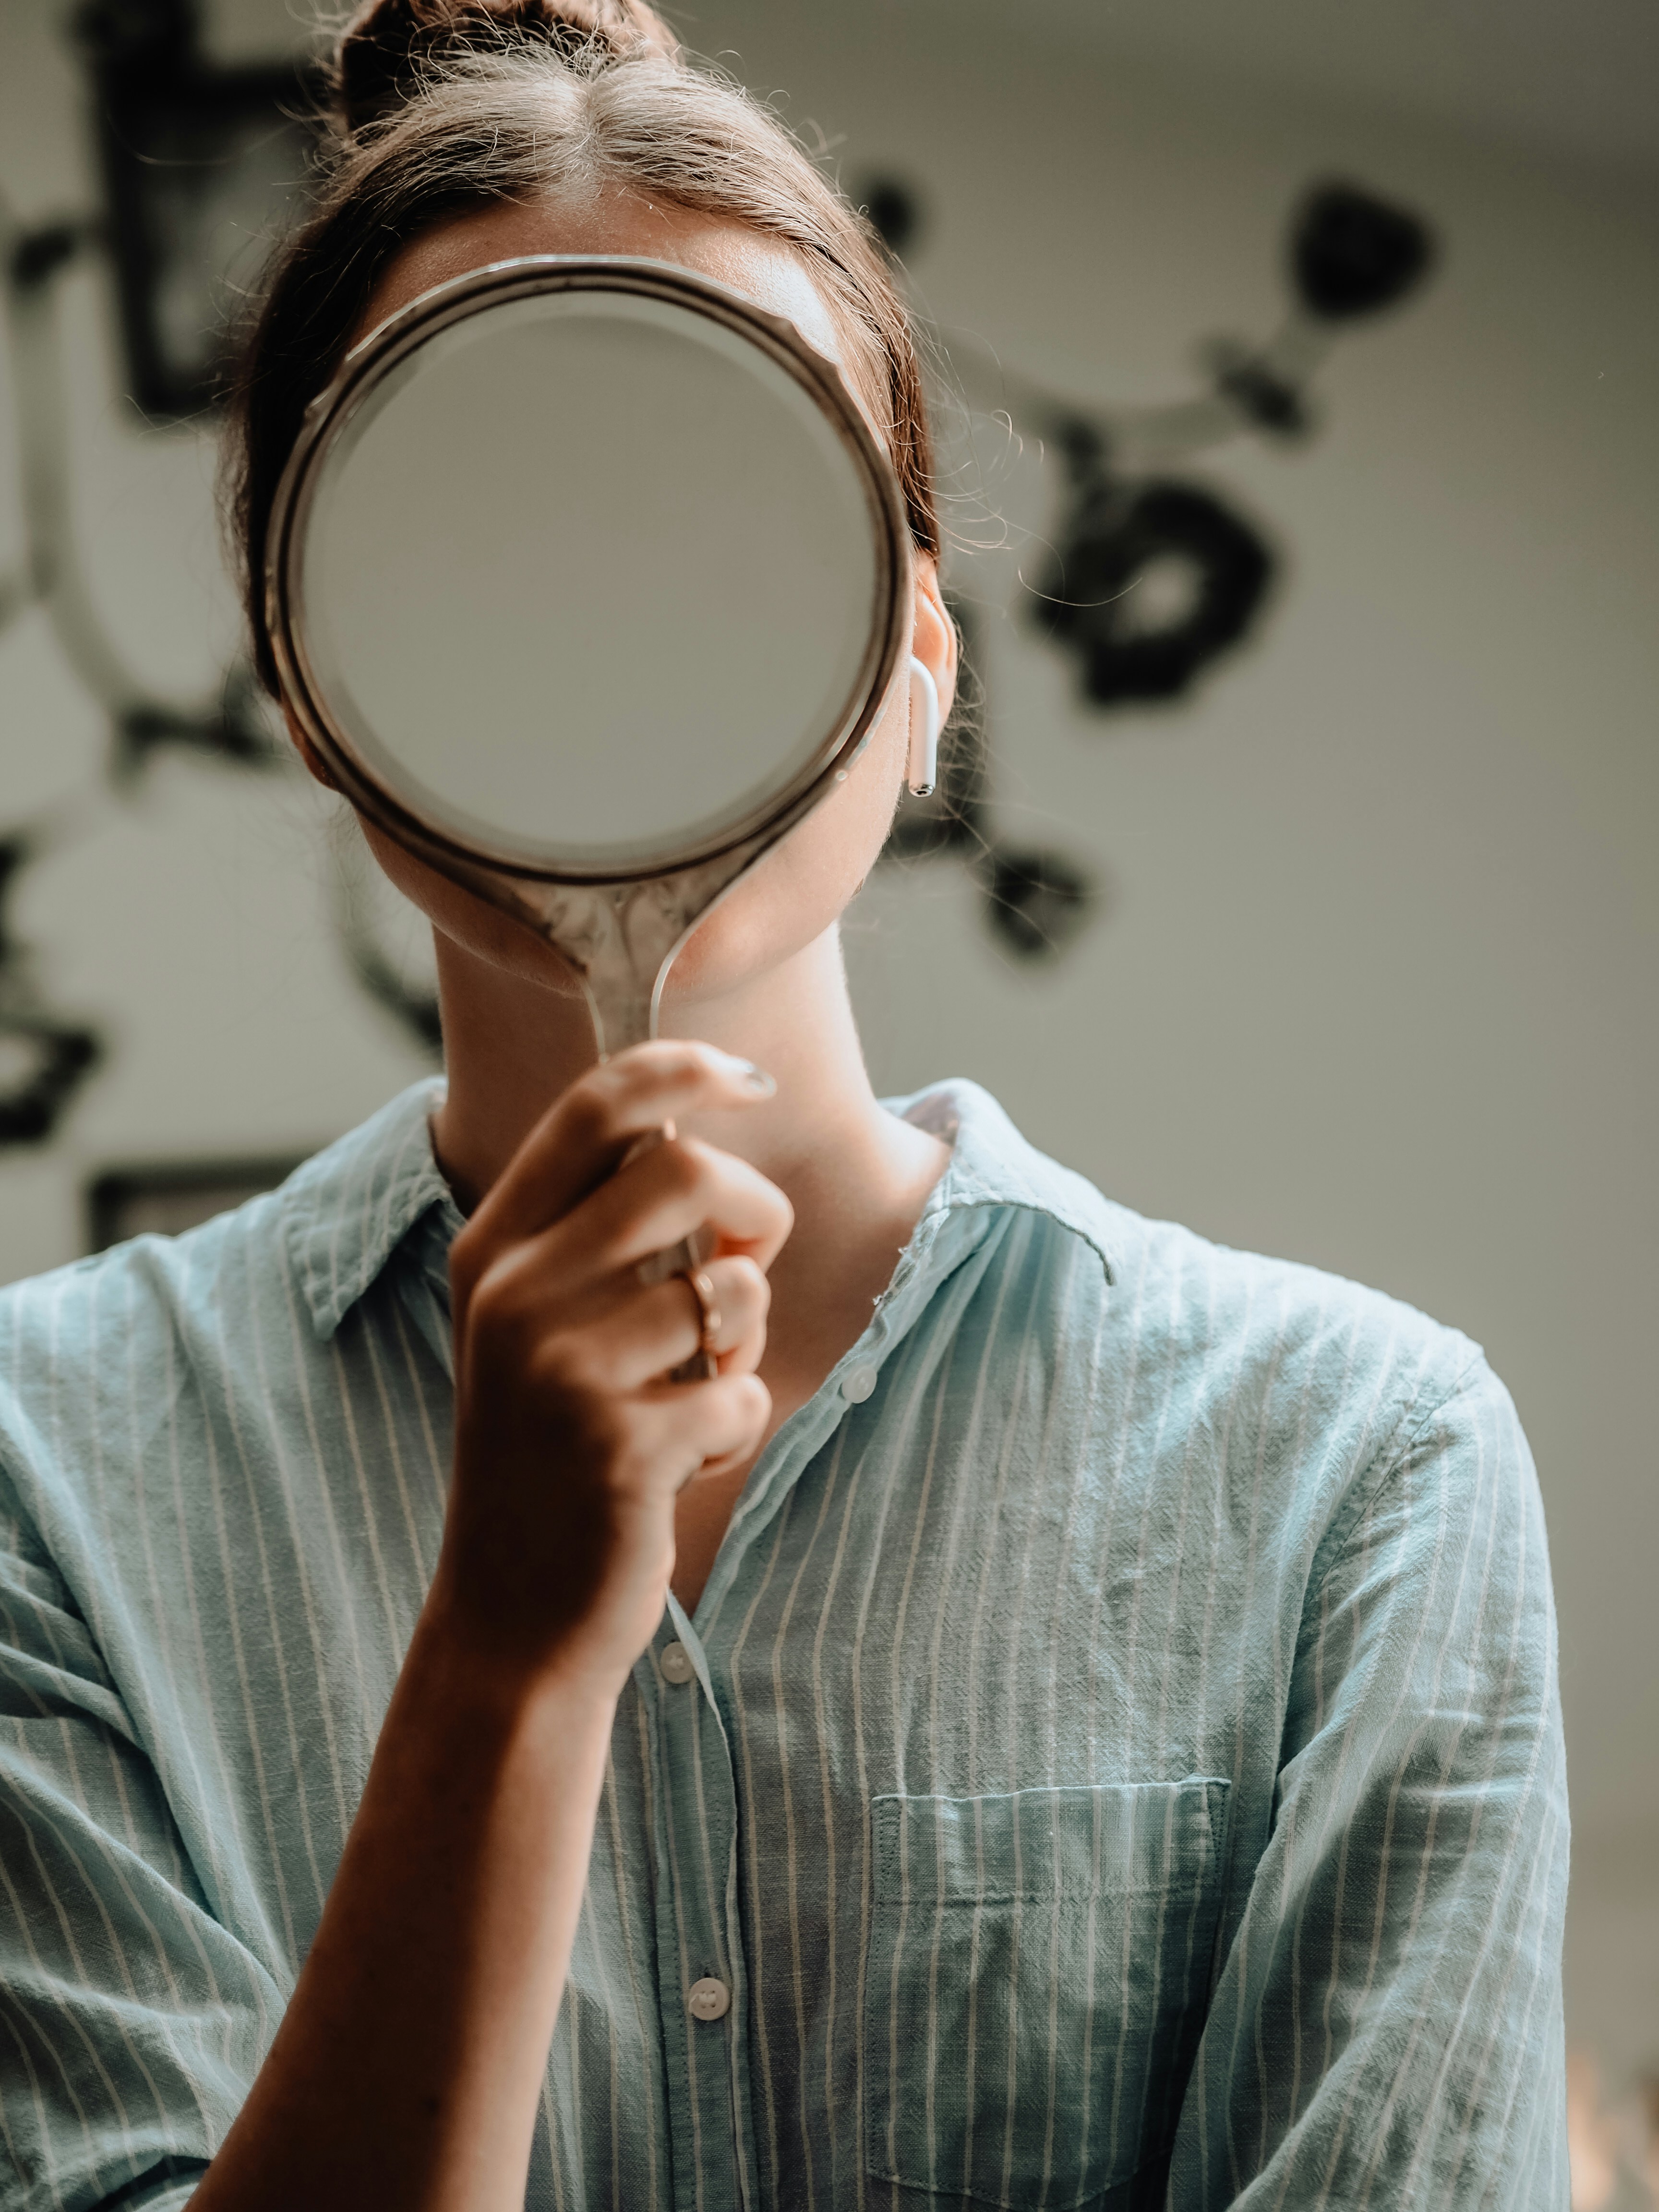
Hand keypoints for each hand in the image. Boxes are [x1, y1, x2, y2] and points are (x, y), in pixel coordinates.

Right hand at [431, 1041, 790, 1696]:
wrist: (512, 1615)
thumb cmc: (551, 1451)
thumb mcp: (539, 1325)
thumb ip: (598, 1233)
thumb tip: (706, 1137)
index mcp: (493, 1249)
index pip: (597, 1107)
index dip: (687, 1070)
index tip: (751, 1082)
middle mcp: (514, 1294)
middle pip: (686, 1172)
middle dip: (753, 1214)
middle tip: (741, 1276)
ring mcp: (560, 1371)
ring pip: (730, 1291)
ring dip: (745, 1347)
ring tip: (696, 1395)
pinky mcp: (618, 1448)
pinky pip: (741, 1398)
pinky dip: (737, 1431)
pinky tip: (682, 1465)